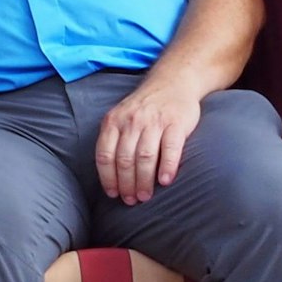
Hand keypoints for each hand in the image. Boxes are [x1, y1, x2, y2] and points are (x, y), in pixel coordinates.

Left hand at [94, 78, 203, 204]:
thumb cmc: (144, 107)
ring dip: (144, 181)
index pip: (105, 155)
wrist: (173, 82)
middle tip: (131, 200)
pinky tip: (165, 181)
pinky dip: (167, 167)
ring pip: (145, 157)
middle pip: (124, 160)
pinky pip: (170, 149)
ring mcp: (154, 122)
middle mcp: (132, 121)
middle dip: (126, 184)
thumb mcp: (121, 117)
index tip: (113, 194)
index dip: (108, 178)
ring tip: (145, 196)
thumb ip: (114, 139)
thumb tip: (109, 175)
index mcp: (114, 121)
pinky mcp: (176, 124)